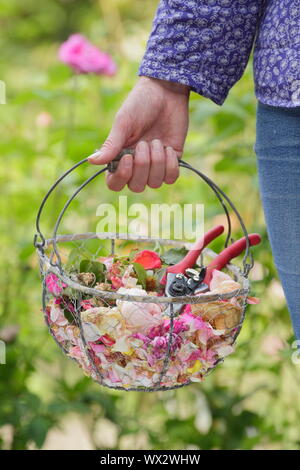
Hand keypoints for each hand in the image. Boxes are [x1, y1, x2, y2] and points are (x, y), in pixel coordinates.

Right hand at [88, 76, 189, 191]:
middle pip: (136, 186)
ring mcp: (155, 165)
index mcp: (119, 157)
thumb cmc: (140, 104)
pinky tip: (169, 148)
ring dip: (157, 162)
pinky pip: (171, 178)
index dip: (121, 177)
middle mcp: (136, 165)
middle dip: (143, 165)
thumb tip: (92, 161)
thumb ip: (111, 145)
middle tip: (145, 142)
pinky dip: (171, 164)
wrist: (167, 92)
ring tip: (157, 141)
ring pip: (154, 183)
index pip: (115, 183)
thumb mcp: (124, 123)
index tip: (129, 157)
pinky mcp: (172, 161)